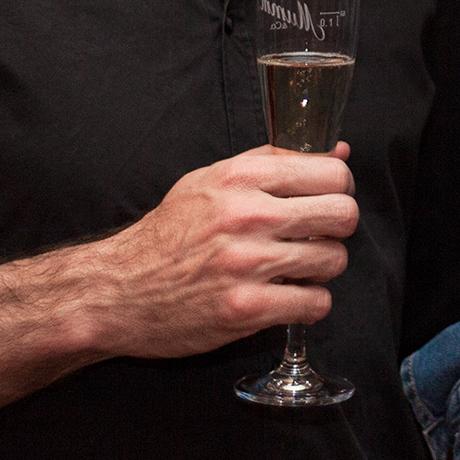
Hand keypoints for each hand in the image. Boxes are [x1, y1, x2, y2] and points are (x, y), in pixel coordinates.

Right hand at [83, 144, 359, 360]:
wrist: (117, 290)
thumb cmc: (168, 234)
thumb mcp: (211, 181)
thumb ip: (275, 162)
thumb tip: (339, 150)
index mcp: (240, 178)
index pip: (332, 173)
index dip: (340, 188)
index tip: (327, 201)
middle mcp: (247, 216)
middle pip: (343, 215)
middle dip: (336, 228)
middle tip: (316, 237)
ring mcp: (247, 264)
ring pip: (333, 260)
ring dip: (321, 268)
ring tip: (295, 269)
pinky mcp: (246, 309)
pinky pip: (315, 304)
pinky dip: (309, 304)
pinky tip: (288, 298)